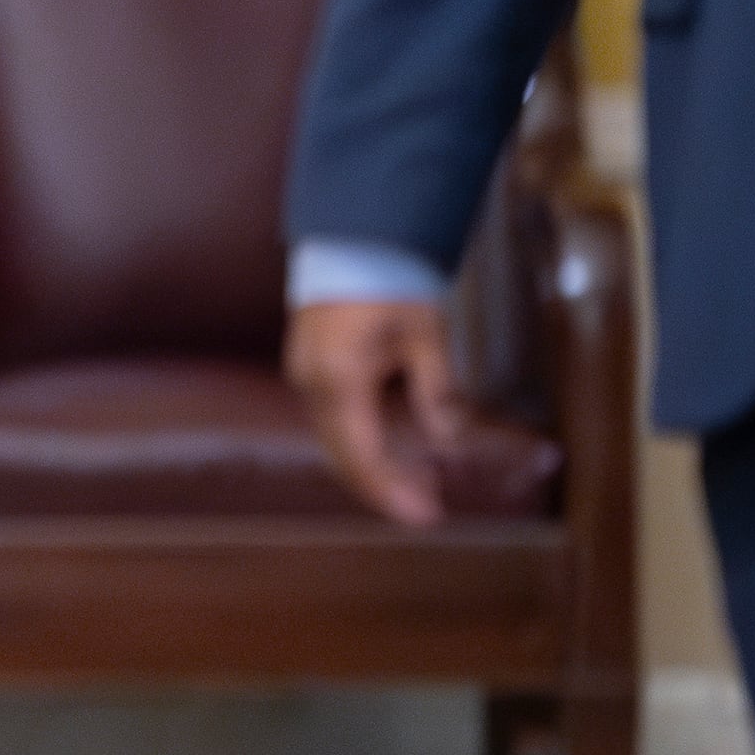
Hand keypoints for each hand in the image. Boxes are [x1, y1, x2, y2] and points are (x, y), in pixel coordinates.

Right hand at [287, 297, 463, 527]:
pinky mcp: (311, 368)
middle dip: (384, 487)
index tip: (425, 516)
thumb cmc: (389, 280)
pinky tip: (393, 450)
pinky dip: (362, 444)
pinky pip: (333, 421)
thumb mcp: (424, 336)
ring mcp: (306, 376)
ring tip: (419, 485)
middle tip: (428, 509)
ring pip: (336, 441)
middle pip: (343, 456)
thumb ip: (436, 392)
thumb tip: (449, 441)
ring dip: (373, 468)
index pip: (363, 453)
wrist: (354, 238)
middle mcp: (312, 384)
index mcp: (339, 378)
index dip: (393, 490)